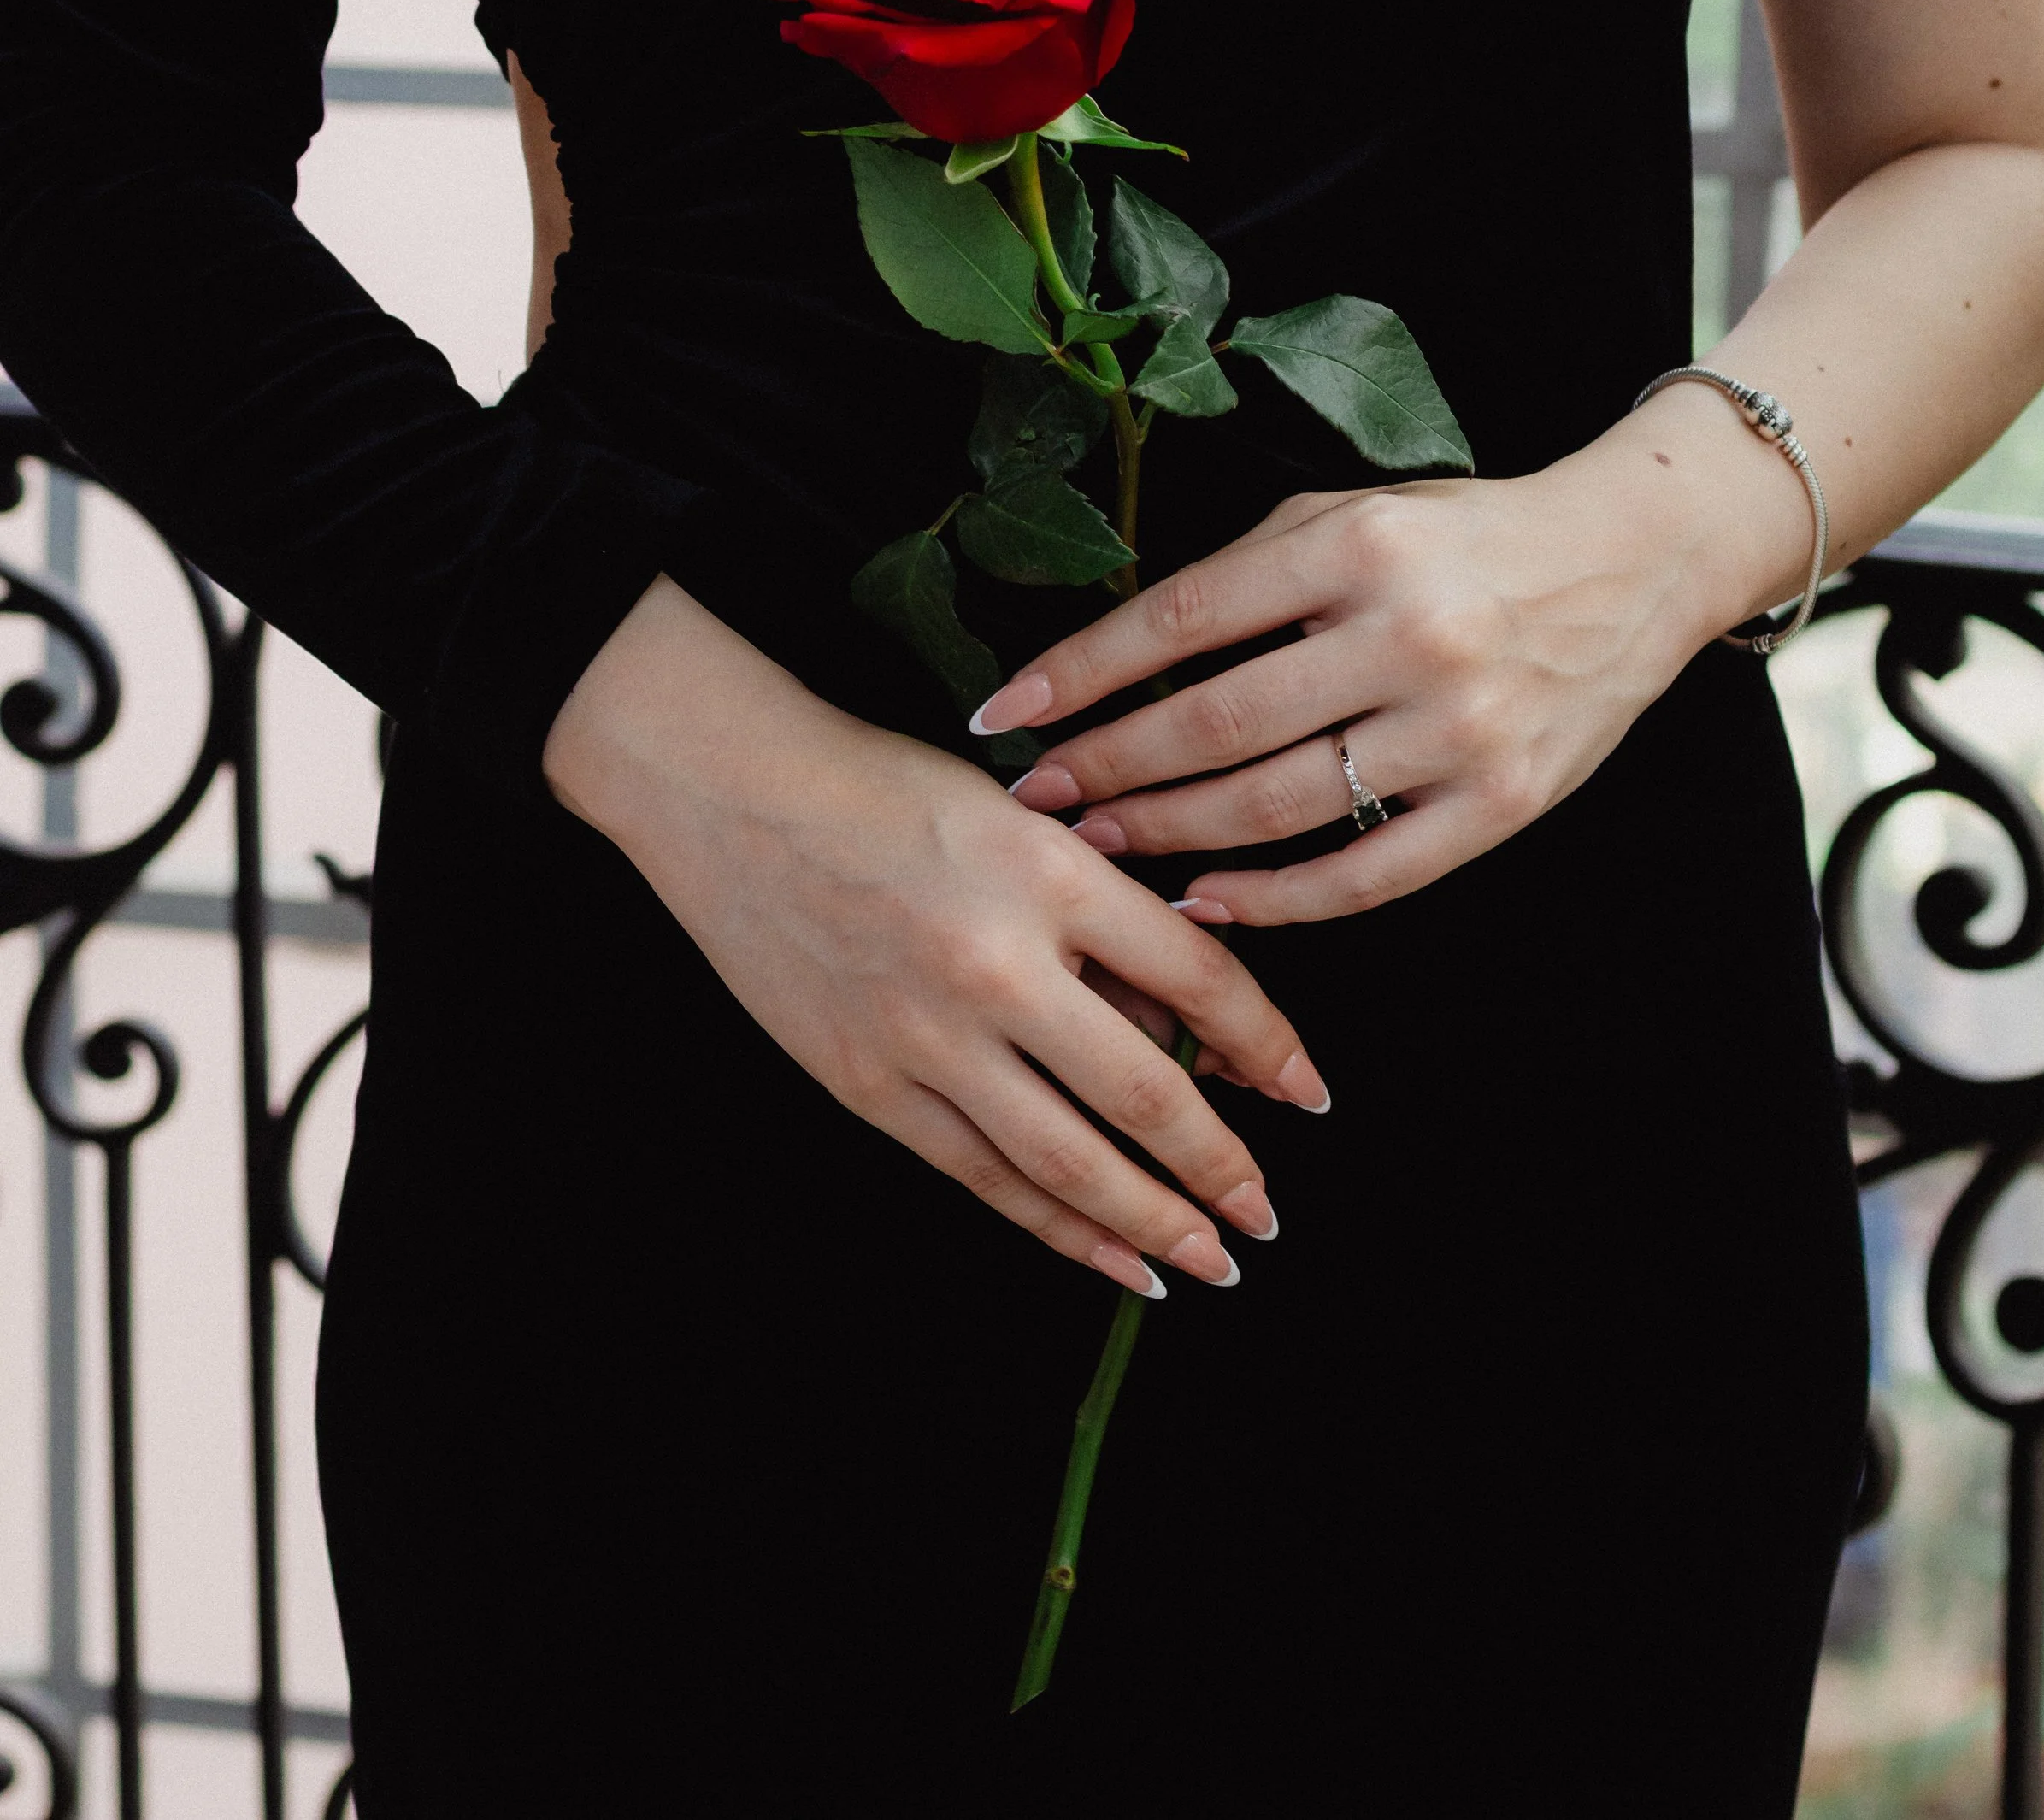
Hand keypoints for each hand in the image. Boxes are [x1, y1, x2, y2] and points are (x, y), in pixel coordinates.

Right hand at [543, 576, 1327, 1294]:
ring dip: (1152, 1223)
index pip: (1199, 978)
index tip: (1311, 1093)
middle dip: (1221, 1167)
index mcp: (1049, 872)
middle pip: (1145, 1093)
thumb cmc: (882, 786)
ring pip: (1067, 1161)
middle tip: (1268, 1213)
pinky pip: (984, 1179)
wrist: (727, 793)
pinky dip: (1059, 1230)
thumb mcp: (1016, 815)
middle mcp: (996, 961)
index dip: (1270, 1045)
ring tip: (1212, 1260)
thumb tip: (1190, 1020)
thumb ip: (1100, 908)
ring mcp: (927, 1035)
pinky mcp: (869, 1085)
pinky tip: (1114, 1261)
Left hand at [977, 400, 1808, 924]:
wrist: (1631, 562)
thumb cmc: (1461, 537)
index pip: (1186, 617)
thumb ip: (1246, 579)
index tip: (1009, 711)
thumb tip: (1115, 660)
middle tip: (1037, 796)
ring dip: (1172, 833)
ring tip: (1099, 842)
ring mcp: (1460, 727)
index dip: (1085, 669)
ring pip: (1281, 806)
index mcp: (1359, 546)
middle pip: (1220, 723)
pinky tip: (1204, 899)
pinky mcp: (1503, 804)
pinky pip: (1368, 874)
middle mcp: (1410, 634)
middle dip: (1110, 767)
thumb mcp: (1351, 518)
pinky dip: (1277, 899)